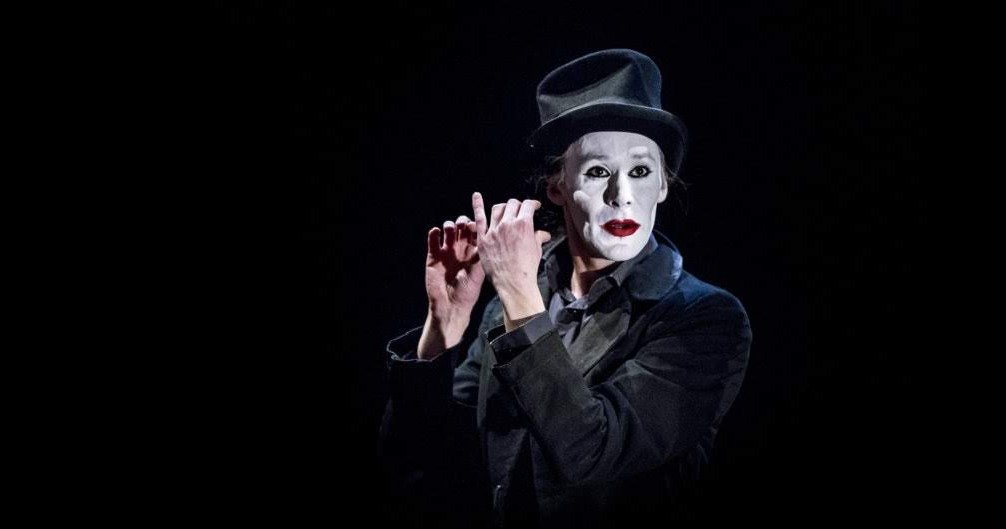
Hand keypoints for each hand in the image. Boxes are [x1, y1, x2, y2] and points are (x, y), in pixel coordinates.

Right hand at [419, 213, 484, 358]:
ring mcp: (446, 252)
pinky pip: (433, 240)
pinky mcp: (433, 256)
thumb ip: (483, 256)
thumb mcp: (479, 272)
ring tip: (450, 228)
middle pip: (461, 228)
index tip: (476, 224)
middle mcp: (461, 249)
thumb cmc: (468, 292)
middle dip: (462, 222)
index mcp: (473, 252)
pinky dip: (434, 233)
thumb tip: (495, 239)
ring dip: (449, 225)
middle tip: (463, 224)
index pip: (475, 232)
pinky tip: (437, 232)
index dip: (475, 225)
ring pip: (447, 231)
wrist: (451, 306)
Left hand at [472, 193, 551, 321]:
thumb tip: (544, 234)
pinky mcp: (483, 238)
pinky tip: (476, 196)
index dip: (532, 204)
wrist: (513, 282)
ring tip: (505, 209)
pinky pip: (479, 218)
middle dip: (518, 205)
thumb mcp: (536, 250)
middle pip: (512, 204)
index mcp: (524, 224)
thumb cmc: (527, 267)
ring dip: (503, 207)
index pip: (528, 205)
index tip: (534, 206)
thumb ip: (538, 237)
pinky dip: (477, 205)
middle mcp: (508, 223)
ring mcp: (494, 230)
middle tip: (520, 210)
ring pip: (497, 208)